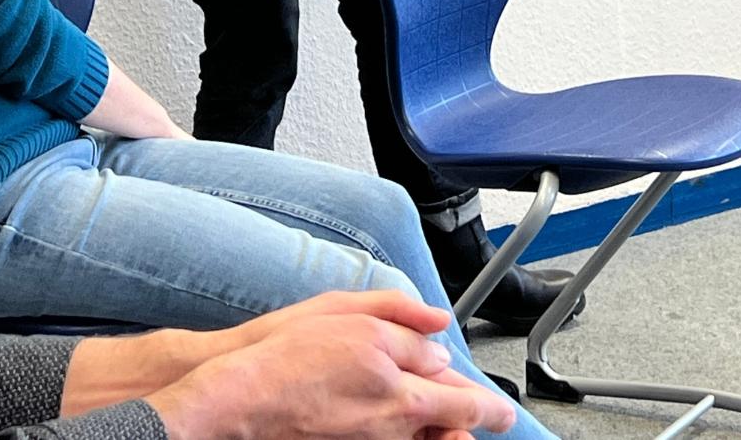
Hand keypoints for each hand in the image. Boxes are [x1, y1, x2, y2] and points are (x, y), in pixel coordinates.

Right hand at [150, 295, 513, 439]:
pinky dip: (408, 431)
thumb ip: (401, 318)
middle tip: (490, 418)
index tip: (501, 412)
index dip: (488, 408)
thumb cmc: (286, 354)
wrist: (239, 396)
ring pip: (422, 437)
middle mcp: (392, 425)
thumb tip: (438, 327)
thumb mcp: (348, 314)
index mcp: (400, 390)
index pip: (463, 404)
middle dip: (473, 421)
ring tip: (444, 416)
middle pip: (449, 429)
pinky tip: (403, 418)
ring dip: (436, 425)